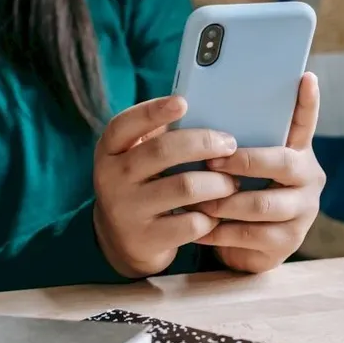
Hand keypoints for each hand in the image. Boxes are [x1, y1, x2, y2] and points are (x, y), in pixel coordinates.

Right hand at [92, 96, 239, 278]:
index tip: (183, 102)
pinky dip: (212, 216)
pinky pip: (191, 223)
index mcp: (110, 150)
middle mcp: (112, 178)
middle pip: (163, 151)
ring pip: (185, 187)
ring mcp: (127, 211)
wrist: (122, 240)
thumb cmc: (143, 184)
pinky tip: (219, 212)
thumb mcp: (138, 159)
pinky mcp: (146, 239)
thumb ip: (161, 137)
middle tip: (230, 145)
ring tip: (233, 182)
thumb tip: (210, 112)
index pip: (125, 124)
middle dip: (204, 143)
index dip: (153, 111)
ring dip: (218, 182)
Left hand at [194, 72, 325, 272]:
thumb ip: (235, 145)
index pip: (305, 123)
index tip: (305, 76)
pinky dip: (219, 231)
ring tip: (198, 199)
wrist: (246, 247)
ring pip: (262, 203)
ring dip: (225, 201)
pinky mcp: (289, 242)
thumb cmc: (239, 194)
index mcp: (298, 153)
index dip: (307, 102)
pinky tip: (198, 227)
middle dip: (243, 162)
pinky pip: (250, 234)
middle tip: (211, 163)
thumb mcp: (241, 168)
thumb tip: (197, 111)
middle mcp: (309, 179)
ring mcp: (303, 212)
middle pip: (283, 164)